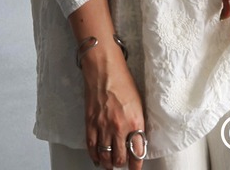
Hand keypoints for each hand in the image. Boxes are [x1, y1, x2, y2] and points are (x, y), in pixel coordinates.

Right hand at [82, 45, 144, 169]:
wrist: (105, 70)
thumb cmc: (123, 81)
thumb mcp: (138, 103)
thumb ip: (137, 122)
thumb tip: (137, 138)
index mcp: (135, 121)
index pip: (137, 153)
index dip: (137, 165)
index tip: (136, 167)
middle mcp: (119, 127)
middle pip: (121, 159)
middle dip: (123, 164)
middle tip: (124, 163)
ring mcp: (103, 127)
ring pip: (106, 157)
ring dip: (109, 164)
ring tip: (112, 164)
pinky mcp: (90, 124)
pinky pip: (92, 148)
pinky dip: (95, 157)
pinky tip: (98, 159)